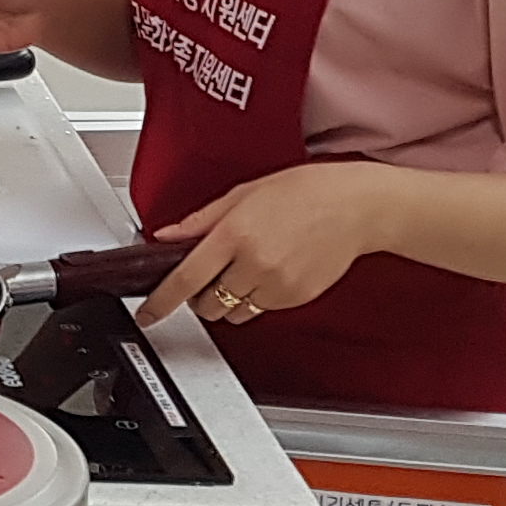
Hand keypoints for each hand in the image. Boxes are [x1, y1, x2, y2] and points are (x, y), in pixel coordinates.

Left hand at [141, 163, 398, 323]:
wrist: (357, 207)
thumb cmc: (306, 191)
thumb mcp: (244, 193)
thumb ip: (200, 220)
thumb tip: (166, 236)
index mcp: (235, 233)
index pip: (186, 278)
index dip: (160, 302)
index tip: (148, 314)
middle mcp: (254, 263)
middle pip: (207, 304)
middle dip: (201, 295)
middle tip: (213, 273)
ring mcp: (277, 285)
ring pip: (233, 312)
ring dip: (229, 299)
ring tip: (248, 267)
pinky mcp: (295, 299)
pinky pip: (262, 310)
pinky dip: (257, 298)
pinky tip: (272, 270)